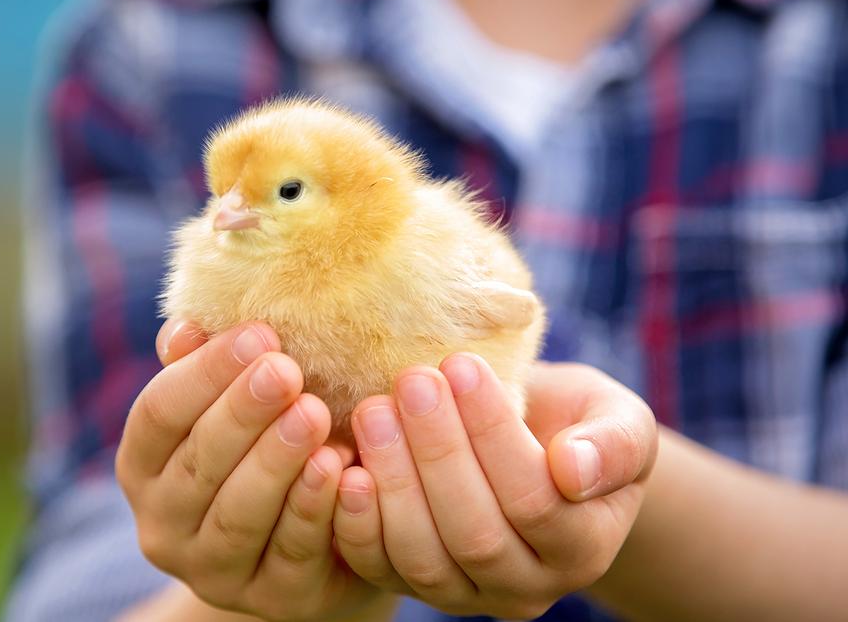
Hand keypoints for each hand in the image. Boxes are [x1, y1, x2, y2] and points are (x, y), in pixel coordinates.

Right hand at [115, 318, 391, 621]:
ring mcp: (212, 572)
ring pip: (238, 514)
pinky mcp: (271, 600)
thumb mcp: (233, 406)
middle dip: (242, 413)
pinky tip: (338, 467)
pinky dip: (312, 508)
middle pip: (197, 464)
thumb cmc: (268, 448)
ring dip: (275, 461)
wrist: (321, 543)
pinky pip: (290, 553)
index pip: (159, 414)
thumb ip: (207, 368)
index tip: (258, 334)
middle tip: (286, 370)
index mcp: (144, 466)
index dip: (205, 373)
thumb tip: (186, 327)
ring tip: (313, 414)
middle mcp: (163, 525)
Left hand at [332, 355, 656, 618]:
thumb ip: (614, 444)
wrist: (532, 448)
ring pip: (423, 558)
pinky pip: (379, 568)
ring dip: (393, 481)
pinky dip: (356, 522)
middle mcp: (527, 589)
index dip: (494, 435)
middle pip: (475, 535)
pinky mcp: (411, 588)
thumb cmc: (574, 424)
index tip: (461, 365)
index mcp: (584, 549)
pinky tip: (346, 465)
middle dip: (437, 452)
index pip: (535, 501)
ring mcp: (466, 597)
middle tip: (411, 381)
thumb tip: (574, 467)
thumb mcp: (616, 419)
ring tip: (374, 410)